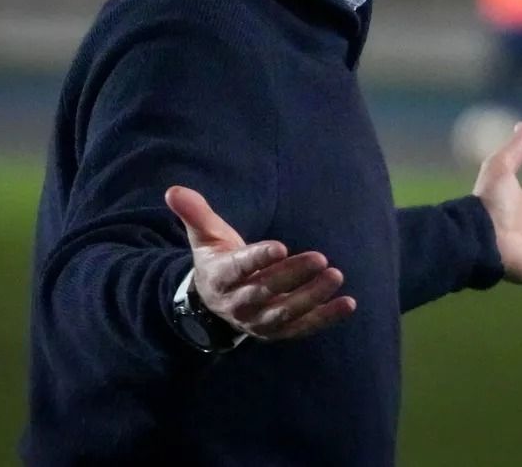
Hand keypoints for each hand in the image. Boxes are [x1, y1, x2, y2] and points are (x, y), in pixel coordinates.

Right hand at [165, 186, 356, 339]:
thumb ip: (194, 213)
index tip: (281, 246)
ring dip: (312, 298)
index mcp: (219, 277)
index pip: (239, 269)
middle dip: (293, 276)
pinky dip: (326, 318)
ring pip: (286, 313)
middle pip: (265, 292)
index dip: (259, 259)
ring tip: (335, 276)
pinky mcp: (278, 331)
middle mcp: (238, 303)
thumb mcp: (204, 236)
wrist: (215, 303)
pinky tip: (348, 303)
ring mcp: (258, 321)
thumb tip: (173, 190)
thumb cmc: (217, 260)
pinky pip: (303, 328)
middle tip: (320, 259)